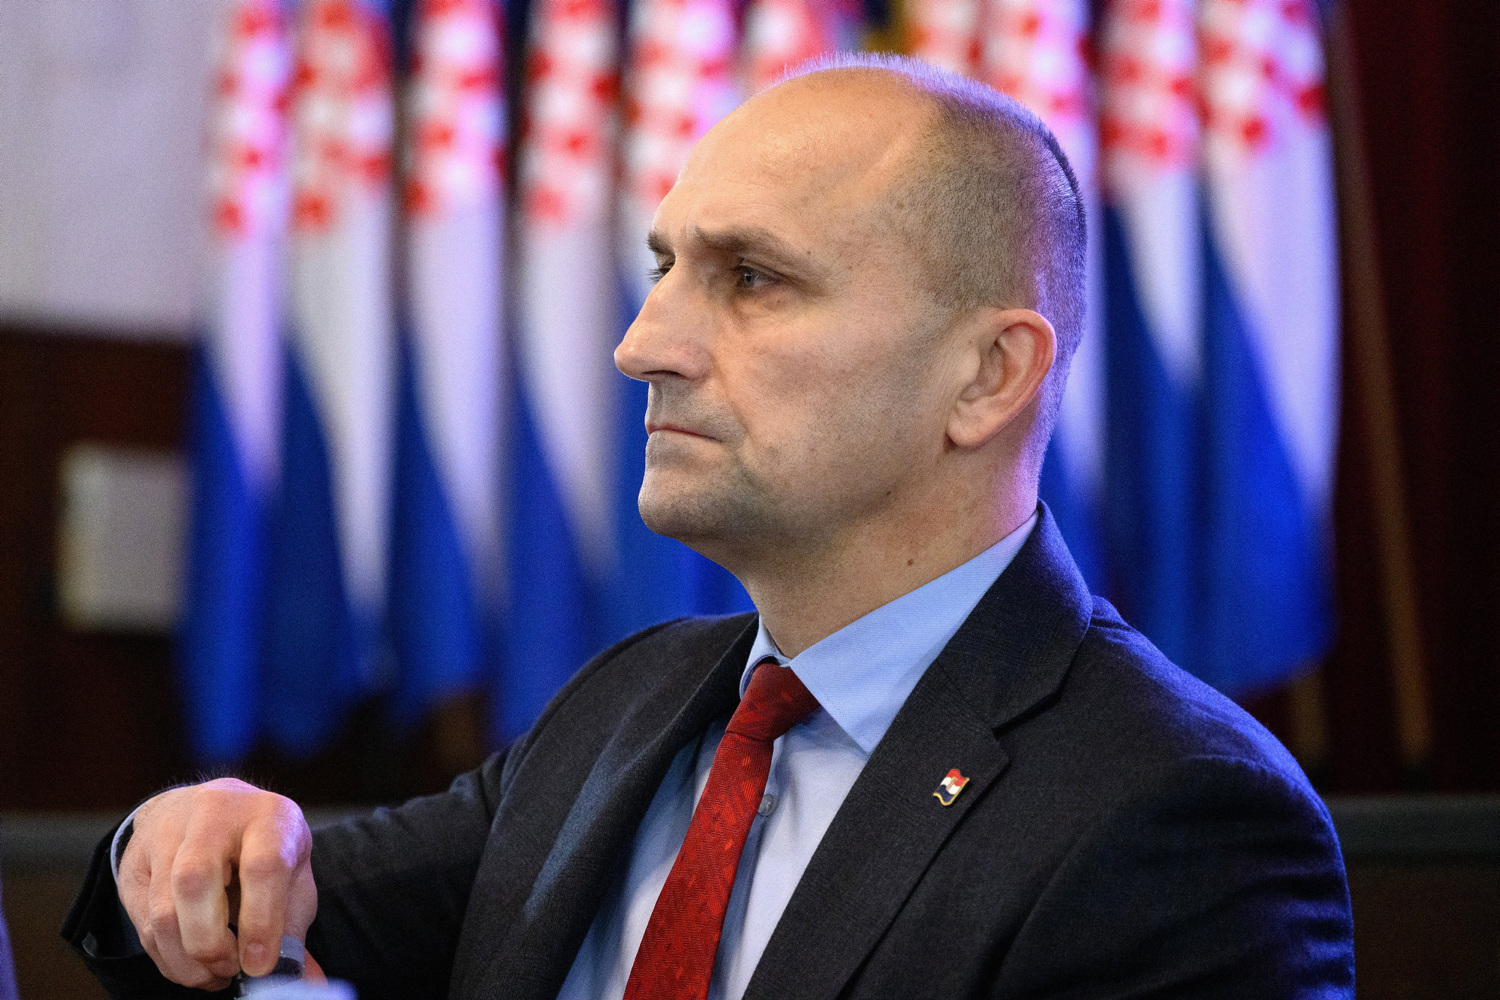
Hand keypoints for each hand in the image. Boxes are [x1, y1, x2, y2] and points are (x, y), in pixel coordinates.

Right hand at [117, 778, 317, 989]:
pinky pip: (142, 921)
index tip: (259, 965)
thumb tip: (307, 981)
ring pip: (162, 908)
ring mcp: (167, 833)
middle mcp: (213, 814)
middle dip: (211, 944)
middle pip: (195, 882)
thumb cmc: (264, 847)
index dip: (261, 922)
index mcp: (267, 815)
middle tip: (231, 970)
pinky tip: (189, 965)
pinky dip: (166, 957)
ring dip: (186, 959)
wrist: (215, 807)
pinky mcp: (136, 859)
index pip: (262, 866)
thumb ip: (294, 925)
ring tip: (214, 974)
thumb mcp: (293, 872)